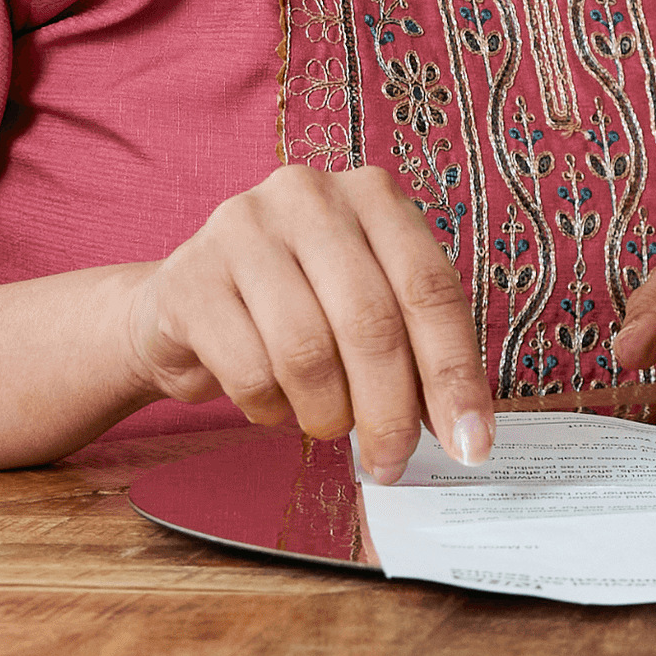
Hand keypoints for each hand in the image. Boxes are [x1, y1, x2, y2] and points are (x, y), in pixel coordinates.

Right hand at [125, 164, 492, 481]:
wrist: (185, 305)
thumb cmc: (295, 307)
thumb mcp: (366, 308)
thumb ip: (416, 352)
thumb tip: (463, 431)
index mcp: (372, 196)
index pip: (430, 289)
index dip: (454, 375)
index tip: (470, 443)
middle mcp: (309, 196)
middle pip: (371, 323)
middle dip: (390, 410)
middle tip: (391, 460)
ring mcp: (243, 229)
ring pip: (308, 351)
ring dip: (326, 412)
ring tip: (325, 421)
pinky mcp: (191, 277)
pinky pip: (249, 370)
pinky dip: (269, 408)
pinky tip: (270, 401)